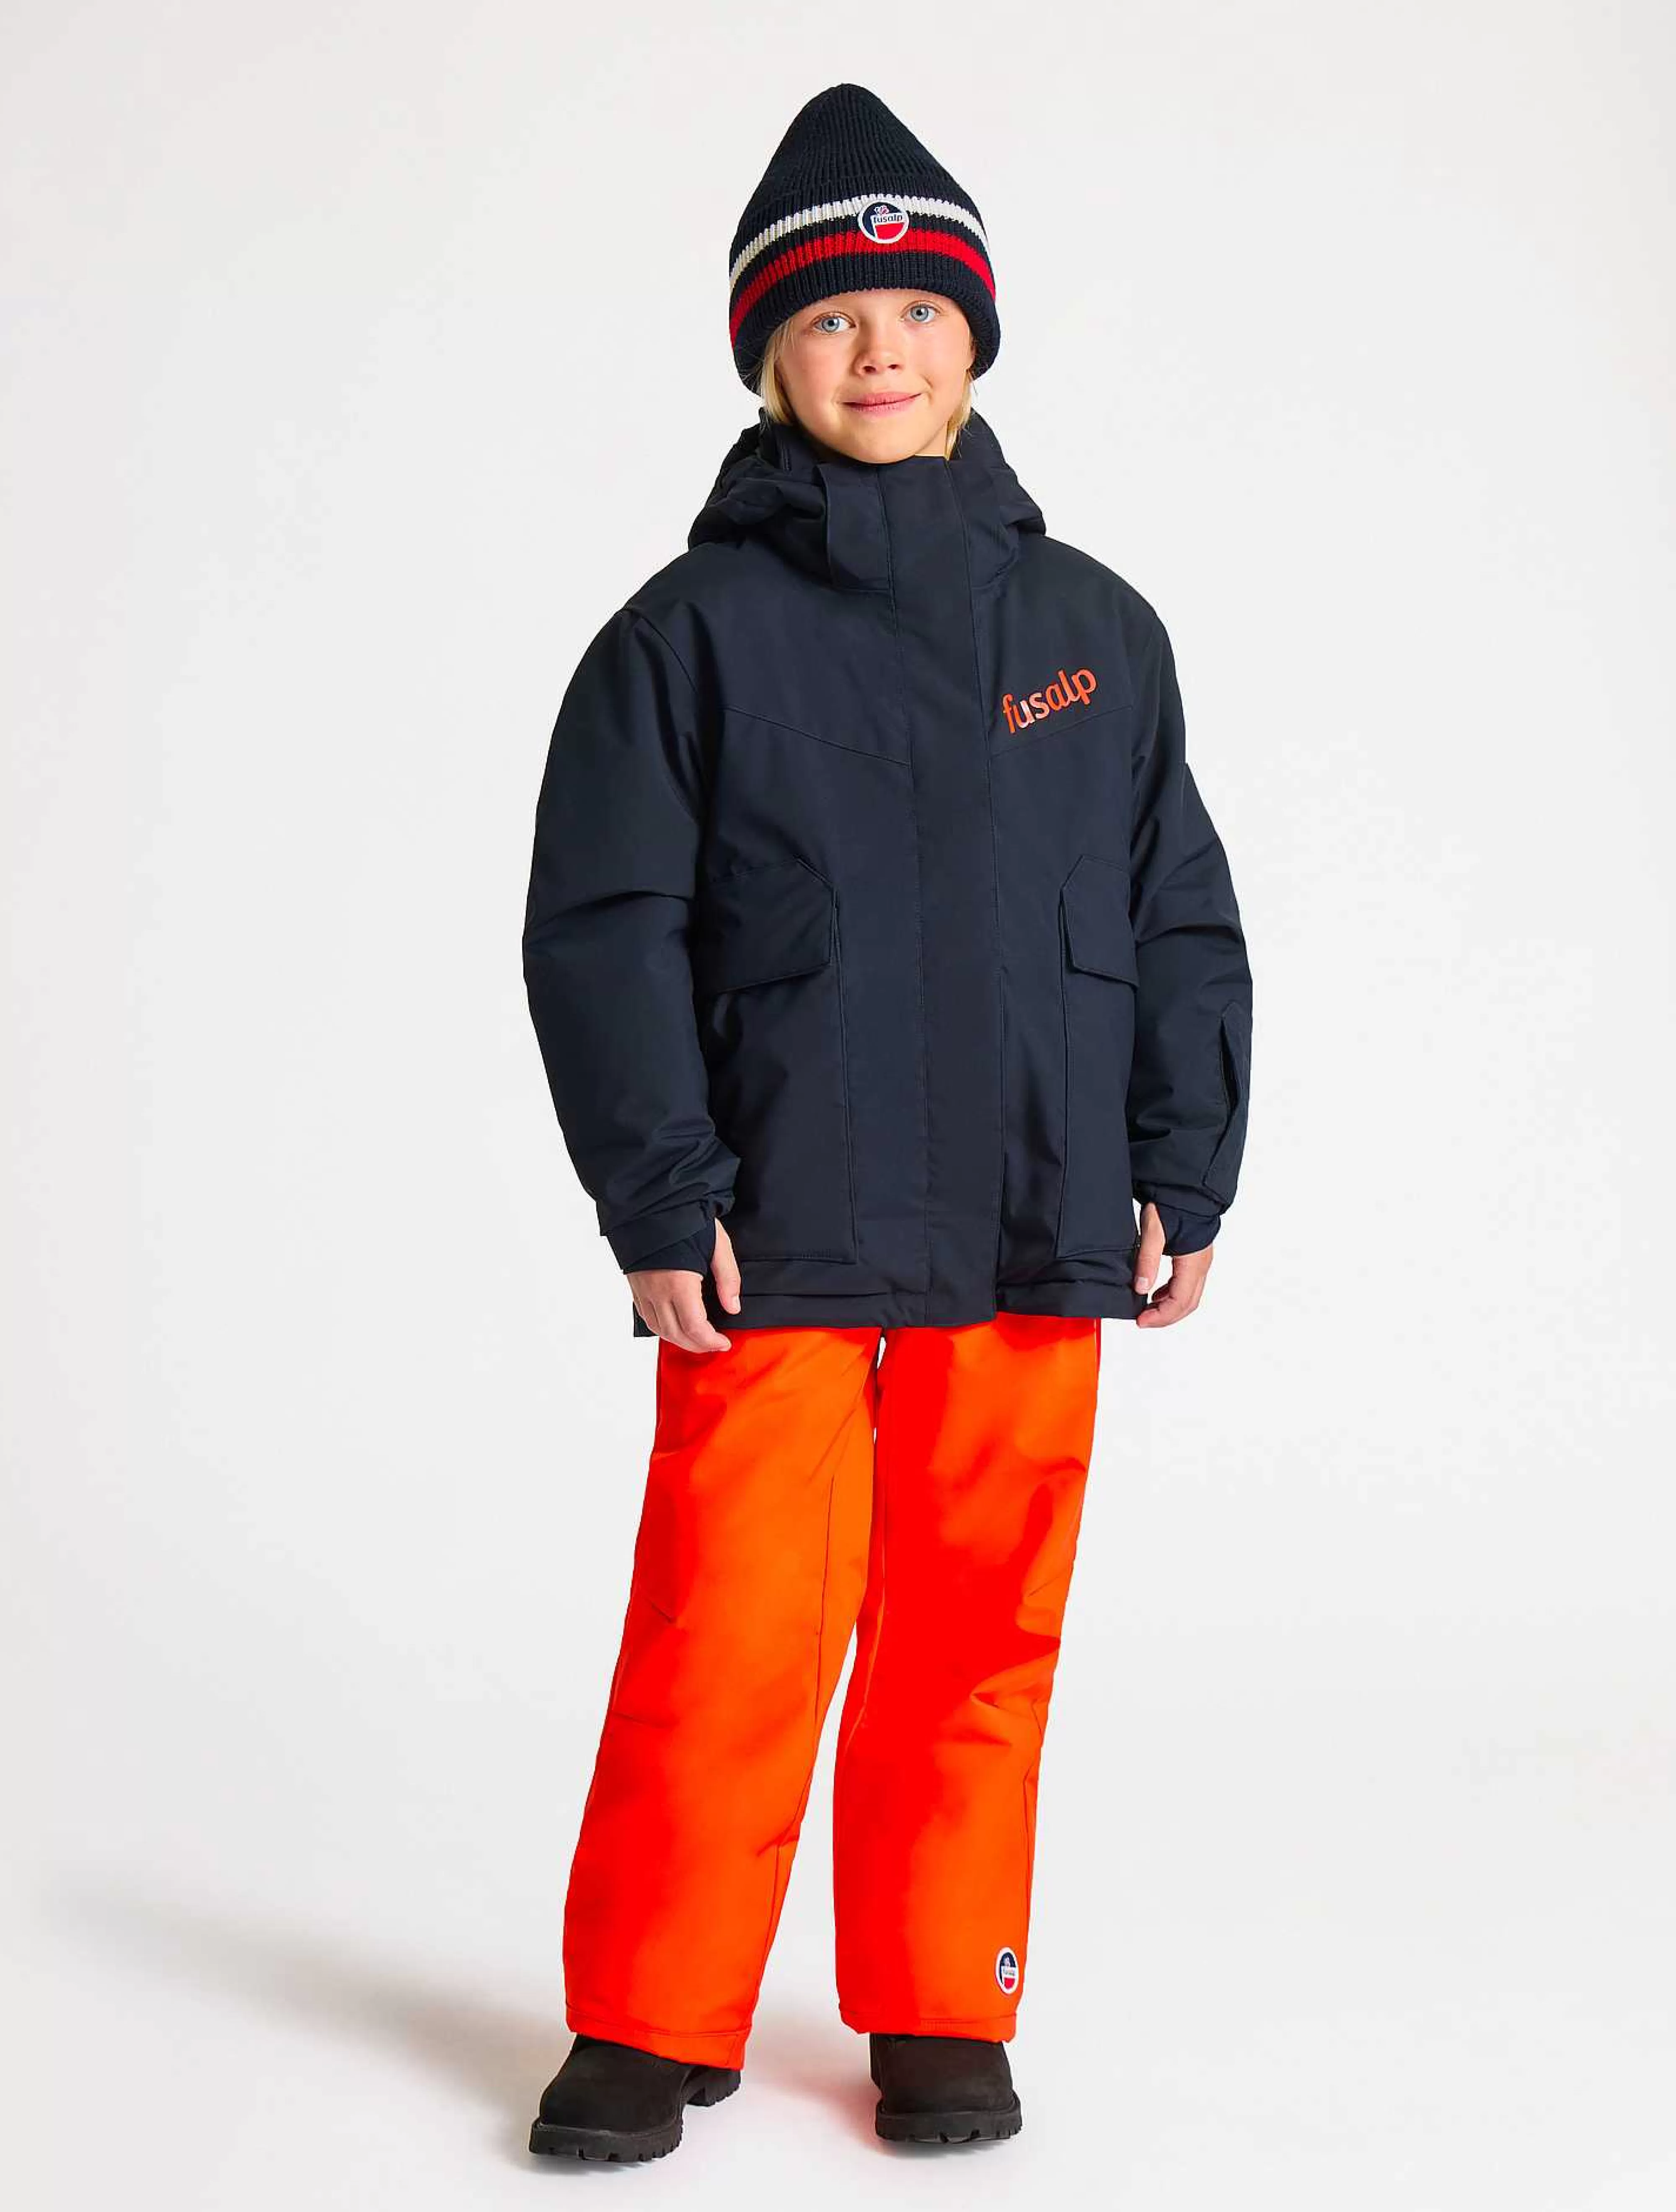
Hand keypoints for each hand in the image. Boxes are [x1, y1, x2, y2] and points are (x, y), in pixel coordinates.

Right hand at [627, 1217, 742, 1352]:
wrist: (651, 1202)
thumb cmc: (685, 1218)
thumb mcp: (718, 1244)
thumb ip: (728, 1278)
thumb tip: (733, 1308)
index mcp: (679, 1282)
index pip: (694, 1327)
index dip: (710, 1341)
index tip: (724, 1342)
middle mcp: (657, 1290)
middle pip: (676, 1334)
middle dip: (698, 1345)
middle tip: (715, 1344)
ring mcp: (643, 1289)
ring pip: (659, 1330)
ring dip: (679, 1340)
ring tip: (698, 1339)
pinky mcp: (635, 1285)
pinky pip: (647, 1317)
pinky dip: (662, 1329)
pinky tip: (676, 1325)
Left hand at [1131, 1201, 1212, 1327]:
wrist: (1185, 1187)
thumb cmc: (1171, 1203)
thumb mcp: (1153, 1230)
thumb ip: (1147, 1260)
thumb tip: (1140, 1288)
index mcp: (1193, 1263)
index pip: (1179, 1302)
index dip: (1160, 1316)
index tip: (1140, 1321)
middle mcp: (1201, 1265)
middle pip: (1187, 1304)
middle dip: (1165, 1317)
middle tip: (1143, 1320)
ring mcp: (1201, 1262)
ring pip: (1189, 1296)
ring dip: (1169, 1307)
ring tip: (1147, 1309)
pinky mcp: (1196, 1257)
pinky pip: (1187, 1284)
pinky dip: (1172, 1294)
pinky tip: (1157, 1293)